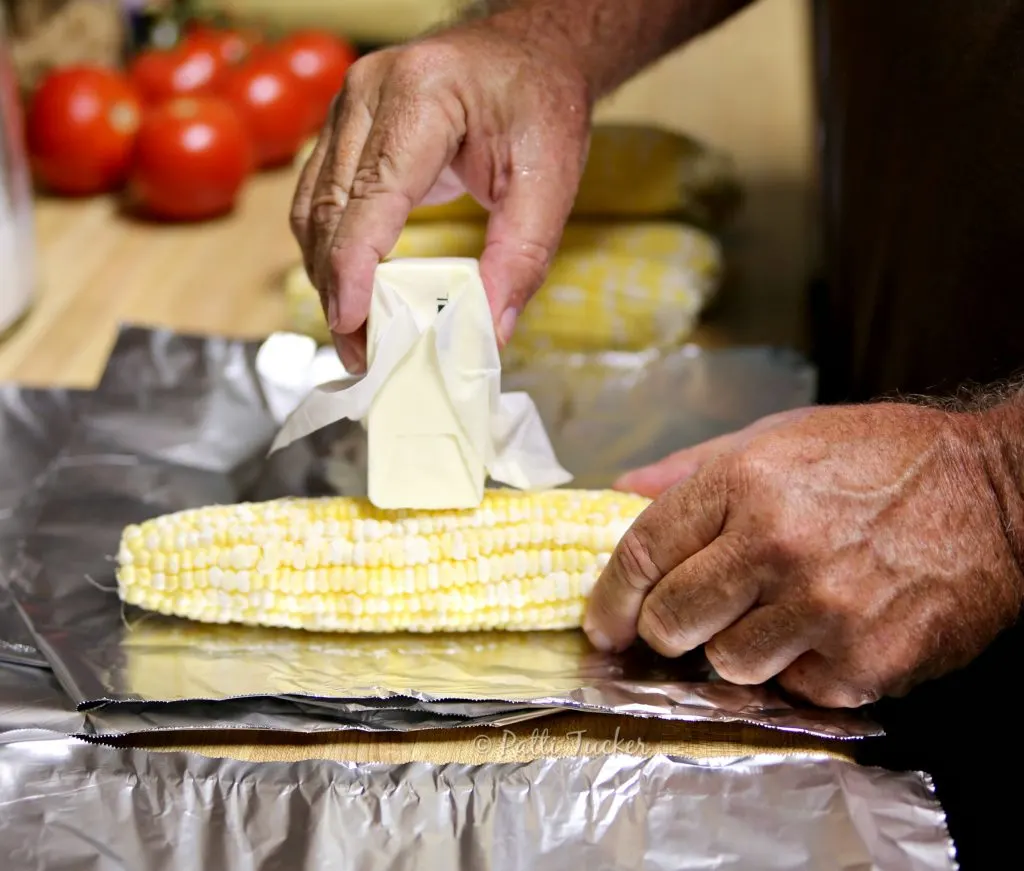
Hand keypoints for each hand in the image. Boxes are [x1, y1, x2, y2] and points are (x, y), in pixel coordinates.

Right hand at [289, 21, 590, 371]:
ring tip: (353, 332)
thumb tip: (489, 329)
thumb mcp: (549, 180)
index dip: (354, 266)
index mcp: (420, 96)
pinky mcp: (344, 125)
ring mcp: (347, 105)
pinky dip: (329, 248)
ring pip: (313, 206)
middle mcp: (367, 93)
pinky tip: (348, 288)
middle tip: (360, 351)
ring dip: (326, 275)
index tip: (351, 322)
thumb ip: (521, 256)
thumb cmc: (540, 102)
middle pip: (331, 208)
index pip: (370, 194)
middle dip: (338, 288)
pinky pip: (320, 195)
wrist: (530, 52)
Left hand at [585, 403, 1023, 706]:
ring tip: (775, 614)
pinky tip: (826, 629)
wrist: (994, 491)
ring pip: (727, 665)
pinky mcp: (866, 661)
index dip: (610, 599)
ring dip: (738, 648)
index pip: (642, 553)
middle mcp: (777, 546)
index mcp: (745, 483)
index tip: (603, 623)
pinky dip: (800, 669)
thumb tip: (622, 494)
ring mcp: (823, 608)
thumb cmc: (879, 458)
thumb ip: (692, 469)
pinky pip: (794, 689)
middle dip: (665, 628)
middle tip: (684, 621)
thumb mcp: (778, 436)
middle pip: (672, 620)